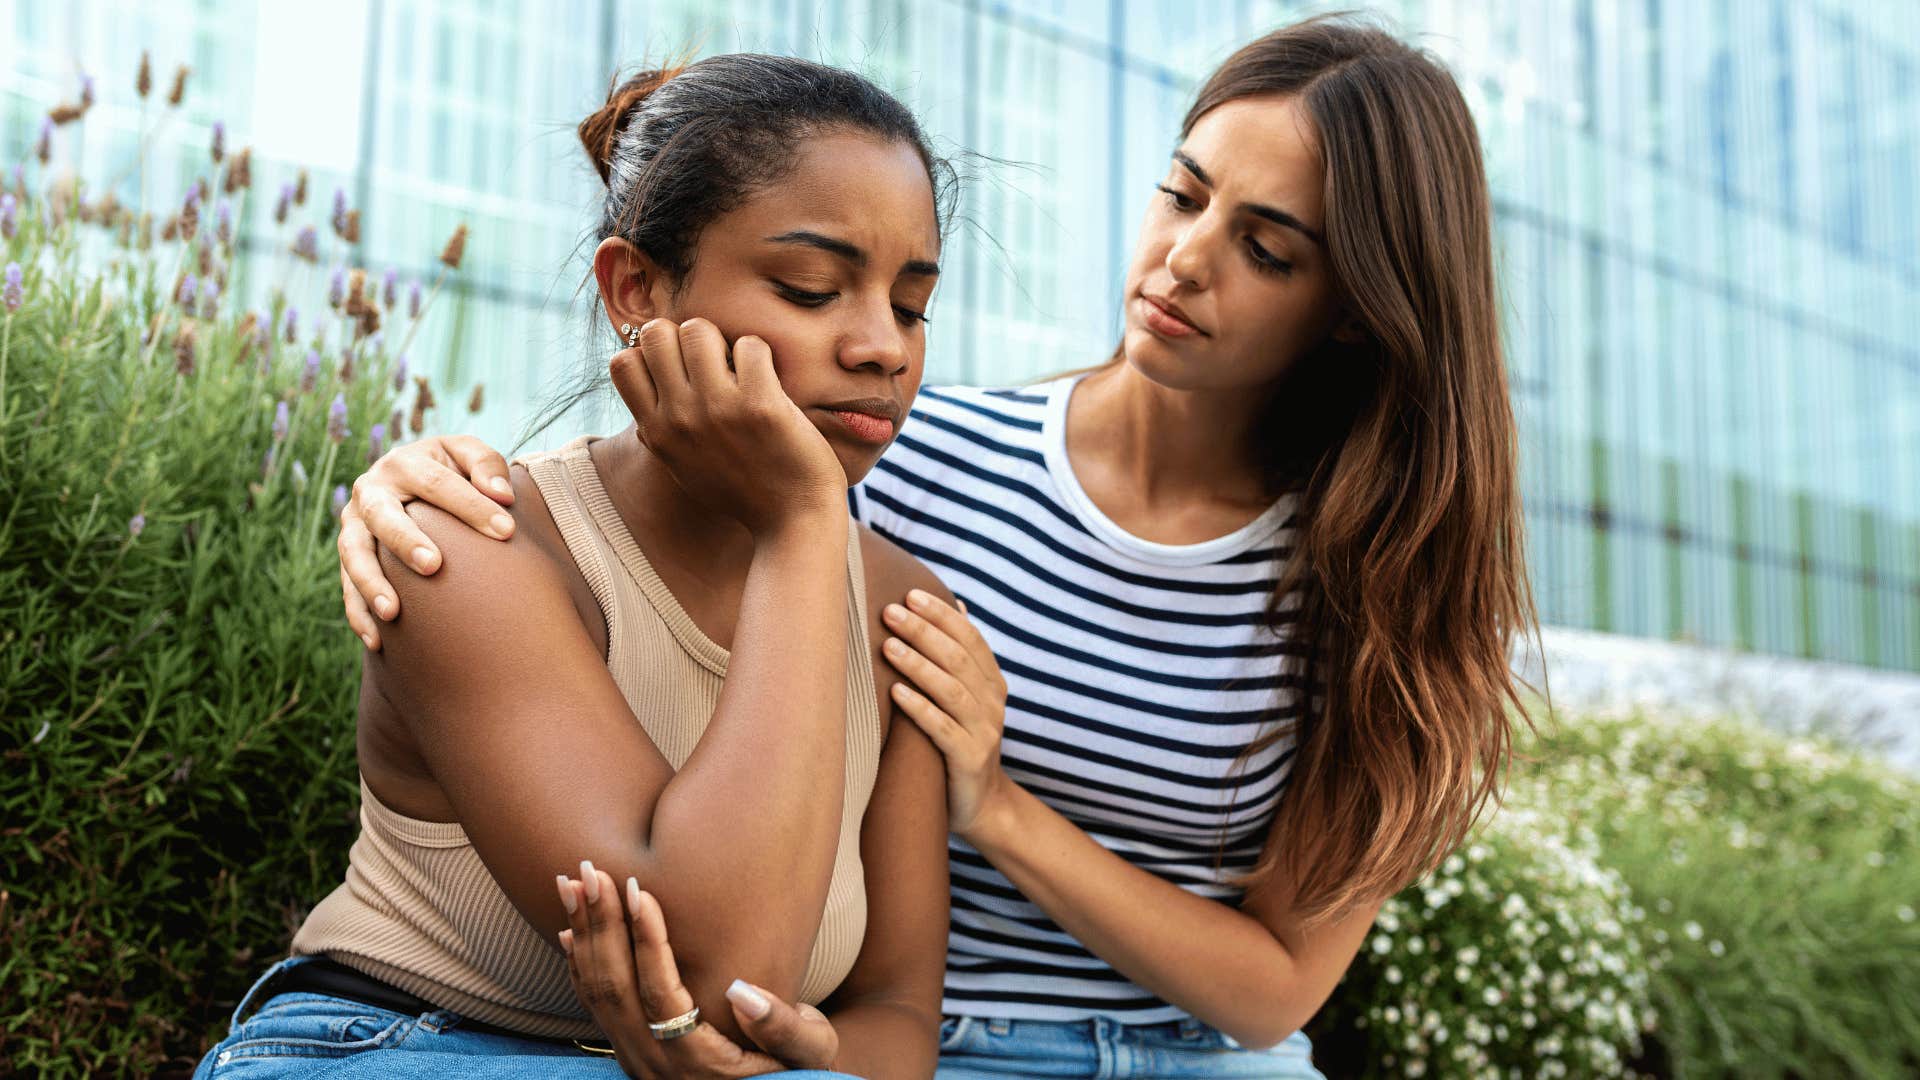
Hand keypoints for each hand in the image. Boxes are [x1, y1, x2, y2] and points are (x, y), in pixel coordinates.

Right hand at [338, 434, 513, 649]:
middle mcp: (371, 490)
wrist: (411, 479)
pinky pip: (346, 586)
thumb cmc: (451, 470)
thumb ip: (487, 465)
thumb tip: (502, 495)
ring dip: (370, 583)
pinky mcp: (349, 554)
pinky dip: (358, 613)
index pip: (437, 484)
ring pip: (353, 553)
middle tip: (433, 566)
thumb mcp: (468, 456)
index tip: (506, 532)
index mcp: (404, 463)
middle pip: (383, 515)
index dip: (471, 506)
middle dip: (405, 541)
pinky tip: (377, 640)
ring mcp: (354, 524)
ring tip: (392, 612)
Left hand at [557, 863, 839, 1078]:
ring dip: (584, 935)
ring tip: (573, 883)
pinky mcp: (632, 1052)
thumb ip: (784, 1029)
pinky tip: (571, 929)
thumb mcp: (811, 1053)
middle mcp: (657, 1064)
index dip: (647, 940)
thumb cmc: (799, 1073)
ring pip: (598, 995)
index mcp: (699, 1063)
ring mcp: (639, 1060)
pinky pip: (595, 1007)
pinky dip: (579, 964)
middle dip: (602, 924)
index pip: (661, 994)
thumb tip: (743, 992)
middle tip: (590, 869)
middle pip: (616, 988)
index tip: (638, 889)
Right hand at [609, 318, 845, 538]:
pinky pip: (750, 345)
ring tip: (741, 368)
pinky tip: (770, 381)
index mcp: (657, 432)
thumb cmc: (743, 493)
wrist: (792, 522)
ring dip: (724, 340)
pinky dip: (762, 355)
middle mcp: (679, 419)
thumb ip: (660, 438)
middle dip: (685, 335)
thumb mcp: (683, 470)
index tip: (680, 370)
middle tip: (714, 361)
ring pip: (699, 329)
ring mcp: (718, 410)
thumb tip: (645, 415)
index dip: (651, 353)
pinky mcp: (760, 405)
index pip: (622, 362)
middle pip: (656, 333)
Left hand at [881, 590, 1011, 836]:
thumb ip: (962, 656)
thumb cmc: (960, 744)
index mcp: (992, 682)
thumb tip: (957, 605)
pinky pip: (943, 729)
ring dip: (918, 665)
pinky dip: (919, 708)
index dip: (941, 615)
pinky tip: (895, 691)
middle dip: (923, 631)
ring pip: (951, 689)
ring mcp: (984, 731)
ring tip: (888, 645)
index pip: (970, 638)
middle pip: (958, 658)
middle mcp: (993, 703)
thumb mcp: (965, 698)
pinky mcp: (970, 759)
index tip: (910, 594)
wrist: (979, 806)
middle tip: (889, 611)